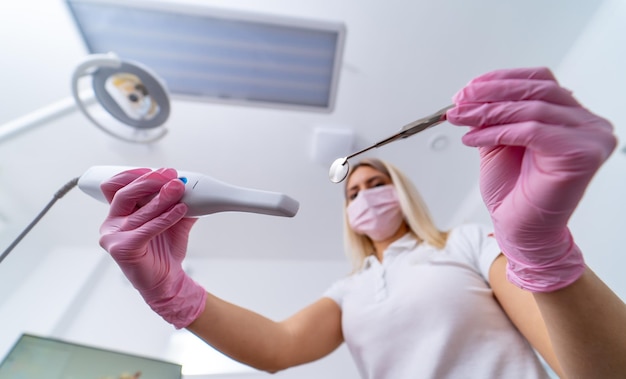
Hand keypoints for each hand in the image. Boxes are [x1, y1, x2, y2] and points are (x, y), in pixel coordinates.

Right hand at [99, 168, 206, 327]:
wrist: (167, 280)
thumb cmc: (164, 250)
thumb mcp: (173, 219)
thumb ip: (178, 201)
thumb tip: (191, 184)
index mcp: (119, 214)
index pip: (117, 186)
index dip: (136, 175)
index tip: (161, 171)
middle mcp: (111, 224)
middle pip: (125, 193)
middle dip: (150, 182)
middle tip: (171, 176)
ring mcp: (113, 237)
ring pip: (139, 211)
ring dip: (162, 198)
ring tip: (179, 189)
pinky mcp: (123, 249)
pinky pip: (147, 228)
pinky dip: (165, 218)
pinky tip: (180, 211)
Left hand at [446, 67, 616, 291]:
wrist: (521, 230)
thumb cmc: (514, 191)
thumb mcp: (499, 141)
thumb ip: (495, 115)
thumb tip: (472, 93)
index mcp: (573, 116)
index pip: (540, 81)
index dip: (502, 79)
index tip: (469, 87)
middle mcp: (588, 123)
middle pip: (536, 91)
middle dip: (490, 93)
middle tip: (458, 100)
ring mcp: (590, 137)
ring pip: (532, 109)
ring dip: (487, 111)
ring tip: (458, 118)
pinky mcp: (581, 153)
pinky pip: (532, 131)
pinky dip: (497, 131)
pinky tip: (472, 137)